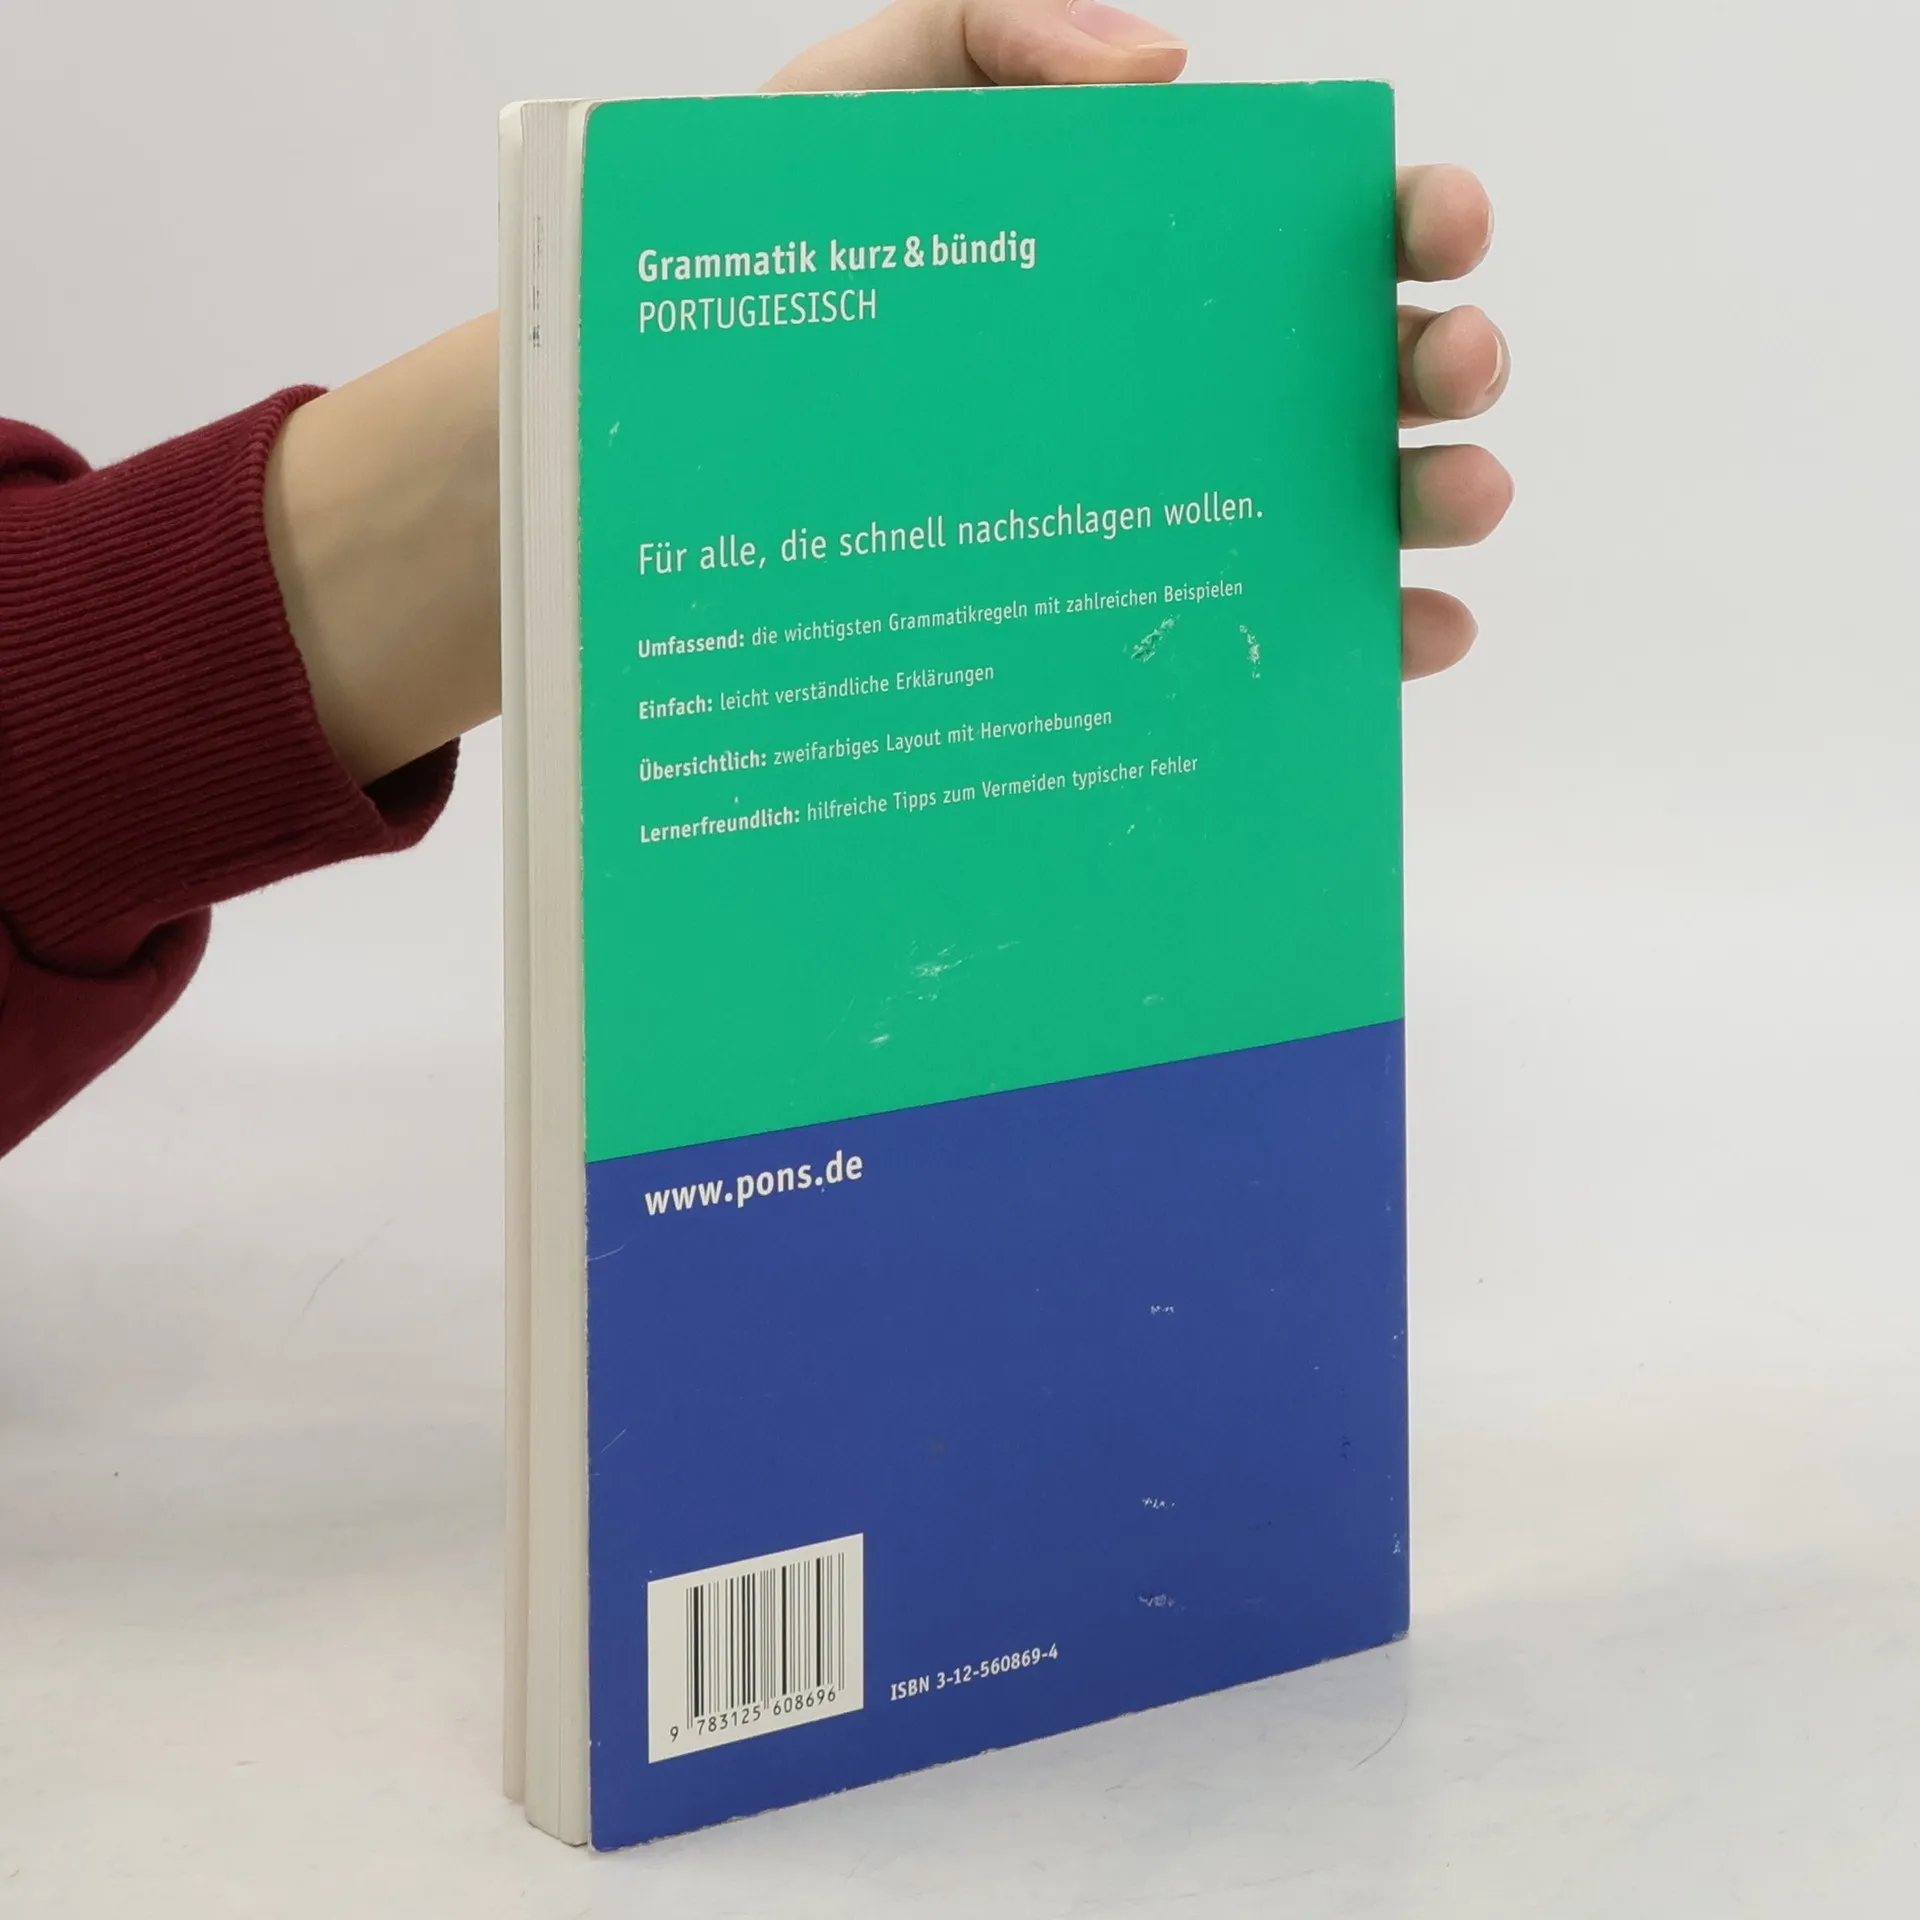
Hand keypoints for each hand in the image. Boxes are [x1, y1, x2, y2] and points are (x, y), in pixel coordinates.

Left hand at [768, 0, 1511, 680]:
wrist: (690, 401)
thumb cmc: (787, 255)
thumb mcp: (885, 99)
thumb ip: (1008, 31)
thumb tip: (1167, 68)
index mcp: (1169, 256)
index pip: (1323, 229)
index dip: (1410, 216)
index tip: (1436, 217)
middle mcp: (1200, 380)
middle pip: (1369, 366)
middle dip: (1446, 357)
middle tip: (1451, 364)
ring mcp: (1186, 502)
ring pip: (1354, 499)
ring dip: (1437, 496)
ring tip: (1456, 498)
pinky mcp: (1148, 612)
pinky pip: (1282, 627)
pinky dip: (1369, 634)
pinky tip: (1414, 631)